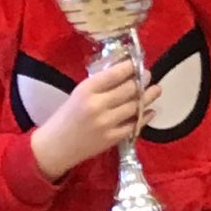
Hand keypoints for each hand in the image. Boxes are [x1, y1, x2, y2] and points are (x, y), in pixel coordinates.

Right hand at [30, 59, 159, 181]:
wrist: (55, 147)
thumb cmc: (65, 117)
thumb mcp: (78, 94)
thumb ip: (100, 85)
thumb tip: (124, 72)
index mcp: (86, 90)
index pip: (115, 74)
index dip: (130, 67)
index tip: (137, 63)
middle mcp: (97, 105)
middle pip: (129, 89)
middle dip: (142, 80)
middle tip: (148, 75)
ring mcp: (106, 123)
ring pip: (135, 106)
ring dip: (148, 97)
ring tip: (155, 90)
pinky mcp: (112, 138)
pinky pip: (134, 125)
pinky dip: (144, 116)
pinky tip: (149, 111)